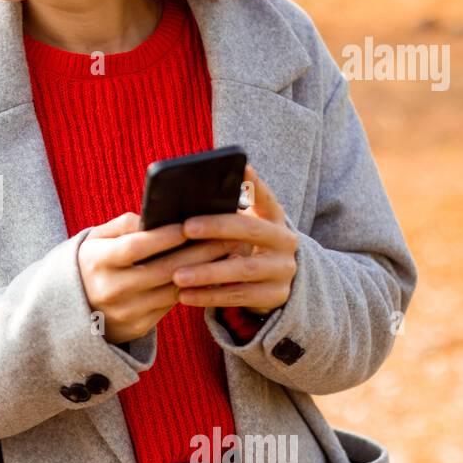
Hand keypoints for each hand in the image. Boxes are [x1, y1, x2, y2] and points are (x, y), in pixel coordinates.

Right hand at [77, 211, 241, 343]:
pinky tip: (211, 274)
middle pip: (163, 270)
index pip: (136, 247)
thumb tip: (152, 217)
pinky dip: (194, 288)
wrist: (74, 309)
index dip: (165, 236)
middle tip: (227, 237)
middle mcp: (110, 289)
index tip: (191, 224)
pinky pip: (172, 305)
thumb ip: (122, 225)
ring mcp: (125, 311)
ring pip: (174, 289)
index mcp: (96, 262)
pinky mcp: (138, 326)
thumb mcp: (95, 239)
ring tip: (226, 253)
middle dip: (199, 252)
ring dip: (204, 272)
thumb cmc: (93, 263)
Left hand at [170, 165, 297, 312]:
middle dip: (217, 227)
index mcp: (274, 218)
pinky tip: (184, 295)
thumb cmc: (245, 248)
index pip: (265, 196)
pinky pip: (239, 297)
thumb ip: (226, 212)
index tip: (241, 166)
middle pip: (250, 230)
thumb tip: (186, 196)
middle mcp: (284, 241)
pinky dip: (209, 296)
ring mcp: (283, 270)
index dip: (254, 183)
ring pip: (243, 269)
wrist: (274, 284)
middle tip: (186, 227)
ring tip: (177, 275)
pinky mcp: (275, 296)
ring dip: (207, 272)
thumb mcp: (244, 228)